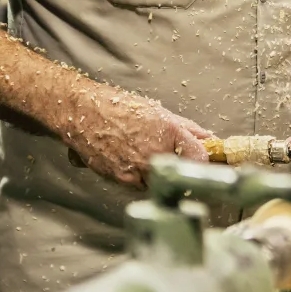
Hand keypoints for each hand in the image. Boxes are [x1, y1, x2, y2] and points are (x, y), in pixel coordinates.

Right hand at [67, 90, 210, 187]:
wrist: (82, 114)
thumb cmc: (117, 107)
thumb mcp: (158, 112)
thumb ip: (187, 128)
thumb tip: (208, 138)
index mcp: (169, 132)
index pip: (199, 157)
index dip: (205, 161)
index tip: (207, 162)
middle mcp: (155, 153)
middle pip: (181, 174)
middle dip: (183, 170)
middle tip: (179, 161)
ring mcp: (138, 170)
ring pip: (161, 182)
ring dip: (161, 174)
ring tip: (148, 156)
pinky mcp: (123, 180)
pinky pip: (141, 184)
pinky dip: (142, 177)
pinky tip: (133, 160)